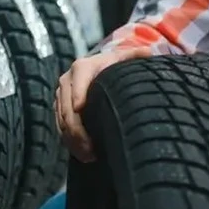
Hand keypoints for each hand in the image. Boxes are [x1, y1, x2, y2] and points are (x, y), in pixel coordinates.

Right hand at [55, 46, 153, 161]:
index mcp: (83, 67)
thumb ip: (135, 56)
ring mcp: (61, 96)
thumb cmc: (113, 66)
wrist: (97, 70)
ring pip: (62, 120)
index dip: (78, 93)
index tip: (80, 108)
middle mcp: (67, 81)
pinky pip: (60, 127)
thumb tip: (149, 54)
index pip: (78, 80)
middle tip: (91, 148)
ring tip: (89, 155)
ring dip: (73, 140)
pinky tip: (83, 154)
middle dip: (76, 129)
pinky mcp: (59, 108)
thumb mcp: (123, 59)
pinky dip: (69, 142)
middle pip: (67, 107)